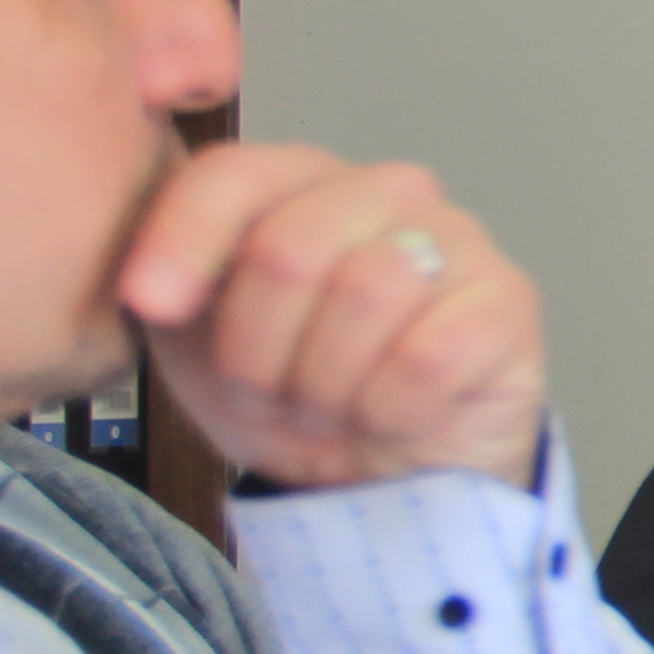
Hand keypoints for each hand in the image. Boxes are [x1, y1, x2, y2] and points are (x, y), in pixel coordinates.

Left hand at [112, 143, 544, 489]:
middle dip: (259, 346)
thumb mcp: (198, 340)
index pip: (232, 173)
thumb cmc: (294, 399)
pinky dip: (387, 408)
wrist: (386, 480)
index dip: (181, 242)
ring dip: (324, 383)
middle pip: (291, 244)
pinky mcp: (509, 300)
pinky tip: (388, 418)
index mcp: (301, 183)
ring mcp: (459, 238)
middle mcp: (386, 191)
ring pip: (366, 291)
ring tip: (327, 410)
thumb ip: (161, 284)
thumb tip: (143, 282)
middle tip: (267, 395)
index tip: (152, 309)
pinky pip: (427, 353)